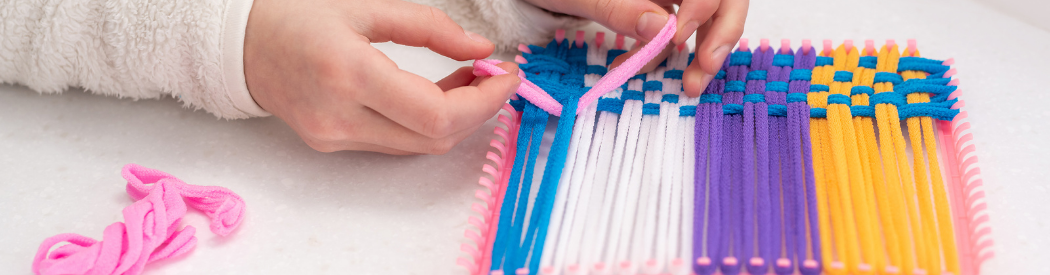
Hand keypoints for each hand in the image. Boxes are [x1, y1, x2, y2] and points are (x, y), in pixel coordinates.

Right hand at [244, 0, 520, 154]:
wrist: (237, 43)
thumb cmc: (297, 14)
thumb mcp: (366, 4)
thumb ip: (430, 28)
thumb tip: (481, 49)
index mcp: (350, 75)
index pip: (437, 114)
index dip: (484, 102)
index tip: (509, 77)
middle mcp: (341, 117)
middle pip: (434, 138)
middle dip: (477, 111)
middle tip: (495, 76)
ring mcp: (334, 137)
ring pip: (418, 145)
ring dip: (454, 119)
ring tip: (469, 80)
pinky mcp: (331, 143)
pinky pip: (394, 142)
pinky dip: (424, 123)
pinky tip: (436, 95)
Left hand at [522, 0, 747, 96]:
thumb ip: (618, 7)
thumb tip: (662, 29)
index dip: (704, 9)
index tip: (676, 39)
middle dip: (720, 35)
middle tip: (703, 71)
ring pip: (705, 19)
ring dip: (700, 52)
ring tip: (689, 85)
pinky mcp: (654, 8)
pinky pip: (673, 32)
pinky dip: (661, 54)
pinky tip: (632, 66)